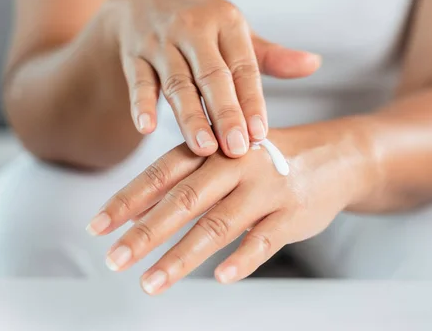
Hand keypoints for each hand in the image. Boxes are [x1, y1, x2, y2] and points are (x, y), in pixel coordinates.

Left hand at [87, 127, 373, 294]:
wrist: (333, 155)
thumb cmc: (268, 158)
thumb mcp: (227, 154)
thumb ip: (187, 176)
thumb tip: (136, 209)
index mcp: (215, 148)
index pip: (163, 173)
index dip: (128, 199)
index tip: (98, 226)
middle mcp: (237, 164)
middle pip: (185, 200)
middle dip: (146, 233)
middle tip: (114, 259)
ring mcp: (267, 189)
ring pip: (219, 225)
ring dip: (182, 256)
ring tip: (151, 283)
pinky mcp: (293, 214)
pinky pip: (264, 241)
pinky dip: (242, 260)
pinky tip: (220, 278)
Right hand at [105, 0, 320, 157]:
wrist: (145, 0)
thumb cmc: (203, 27)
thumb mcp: (236, 34)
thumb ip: (270, 56)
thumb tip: (313, 64)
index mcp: (226, 22)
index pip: (243, 67)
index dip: (252, 101)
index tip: (261, 134)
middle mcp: (193, 28)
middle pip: (211, 76)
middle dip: (225, 113)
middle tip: (236, 148)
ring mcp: (160, 41)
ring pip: (177, 83)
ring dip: (189, 116)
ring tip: (203, 148)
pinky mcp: (134, 54)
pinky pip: (138, 81)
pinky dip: (141, 104)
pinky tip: (146, 129)